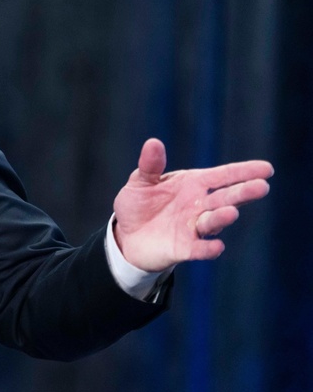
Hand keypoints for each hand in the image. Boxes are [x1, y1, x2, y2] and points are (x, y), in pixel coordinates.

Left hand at [112, 138, 272, 271]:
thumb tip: (153, 143)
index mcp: (193, 184)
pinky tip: (216, 247)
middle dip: (243, 192)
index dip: (244, 172)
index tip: (267, 169)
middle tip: (261, 187)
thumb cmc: (139, 204)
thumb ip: (150, 165)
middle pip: (225, 197)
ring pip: (213, 221)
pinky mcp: (183, 248)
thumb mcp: (141, 181)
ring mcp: (193, 227)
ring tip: (231, 212)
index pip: (223, 176)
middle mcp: (199, 205)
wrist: (125, 235)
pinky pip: (198, 249)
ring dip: (223, 217)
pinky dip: (207, 249)